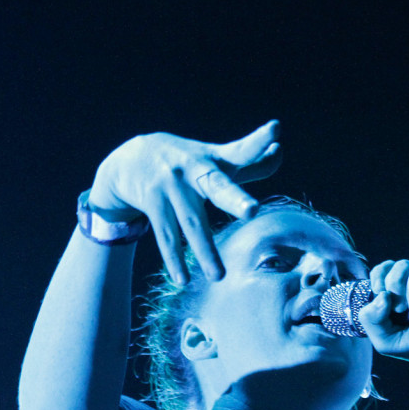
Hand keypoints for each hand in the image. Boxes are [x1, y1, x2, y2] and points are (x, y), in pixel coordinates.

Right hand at [86, 121, 283, 282]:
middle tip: (252, 211)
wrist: (129, 159)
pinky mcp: (152, 200)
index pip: (242, 150)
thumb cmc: (185, 164)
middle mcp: (194, 168)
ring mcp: (171, 185)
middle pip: (217, 185)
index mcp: (215, 159)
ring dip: (205, 250)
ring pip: (191, 222)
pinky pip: (166, 234)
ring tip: (219, 276)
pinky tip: (183, 279)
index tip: (275, 129)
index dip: (258, 142)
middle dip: (234, 198)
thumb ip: (248, 161)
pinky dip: (174, 258)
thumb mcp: (214, 160)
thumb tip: (279, 152)